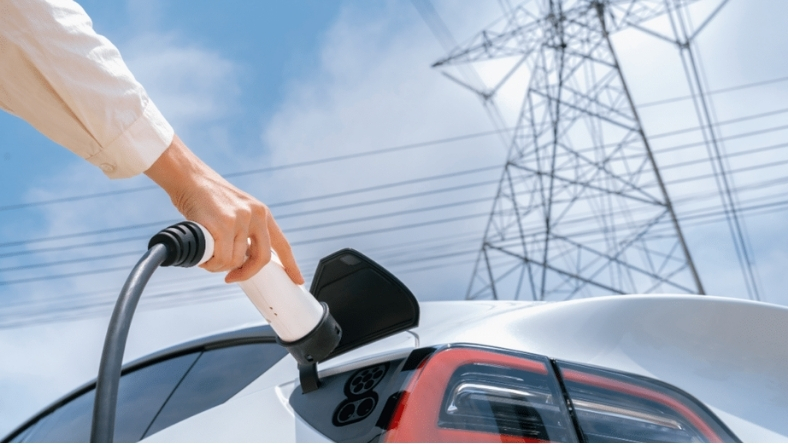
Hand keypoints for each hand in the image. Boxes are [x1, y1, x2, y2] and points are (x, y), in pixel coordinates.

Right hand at [145, 135, 303, 284]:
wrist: (190, 178)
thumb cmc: (209, 199)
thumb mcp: (238, 210)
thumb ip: (246, 232)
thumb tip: (245, 260)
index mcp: (263, 213)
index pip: (282, 244)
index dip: (291, 265)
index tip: (298, 280)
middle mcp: (255, 215)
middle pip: (261, 259)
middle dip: (246, 273)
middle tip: (231, 277)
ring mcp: (239, 220)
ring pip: (235, 261)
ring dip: (219, 265)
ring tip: (208, 256)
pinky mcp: (221, 225)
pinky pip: (220, 258)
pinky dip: (209, 263)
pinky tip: (203, 256)